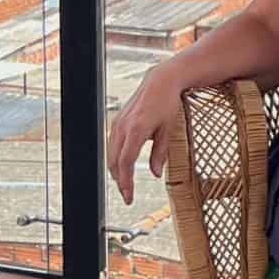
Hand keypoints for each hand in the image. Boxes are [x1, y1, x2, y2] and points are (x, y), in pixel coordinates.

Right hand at [107, 64, 187, 205]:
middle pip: (114, 162)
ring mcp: (117, 123)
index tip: (129, 197)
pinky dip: (115, 158)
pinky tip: (122, 166)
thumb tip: (156, 174)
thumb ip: (160, 153)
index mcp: (136, 130)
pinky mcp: (117, 121)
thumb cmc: (167, 103)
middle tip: (127, 195)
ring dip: (116, 170)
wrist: (160, 81)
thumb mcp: (168, 129)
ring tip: (125, 184)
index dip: (125, 183)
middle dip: (119, 180)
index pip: (125, 163)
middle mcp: (123, 127)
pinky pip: (112, 144)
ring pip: (110, 154)